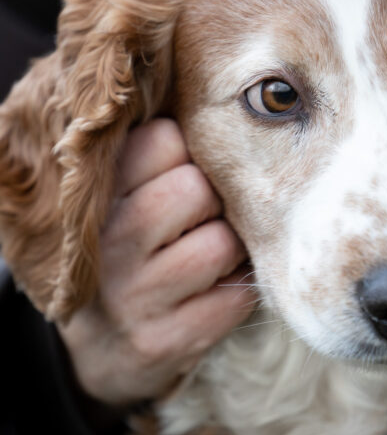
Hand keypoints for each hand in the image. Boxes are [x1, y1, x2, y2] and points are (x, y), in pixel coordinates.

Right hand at [57, 119, 251, 408]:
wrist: (106, 346)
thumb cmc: (135, 248)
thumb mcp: (127, 194)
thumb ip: (159, 147)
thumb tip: (221, 88)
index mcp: (101, 195)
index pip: (163, 140)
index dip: (189, 150)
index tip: (184, 167)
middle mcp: (109, 244)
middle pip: (196, 189)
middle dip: (214, 199)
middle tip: (203, 216)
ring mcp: (134, 297)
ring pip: (222, 243)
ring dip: (230, 248)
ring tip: (210, 255)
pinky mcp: (164, 342)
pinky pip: (235, 298)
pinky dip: (238, 292)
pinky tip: (216, 292)